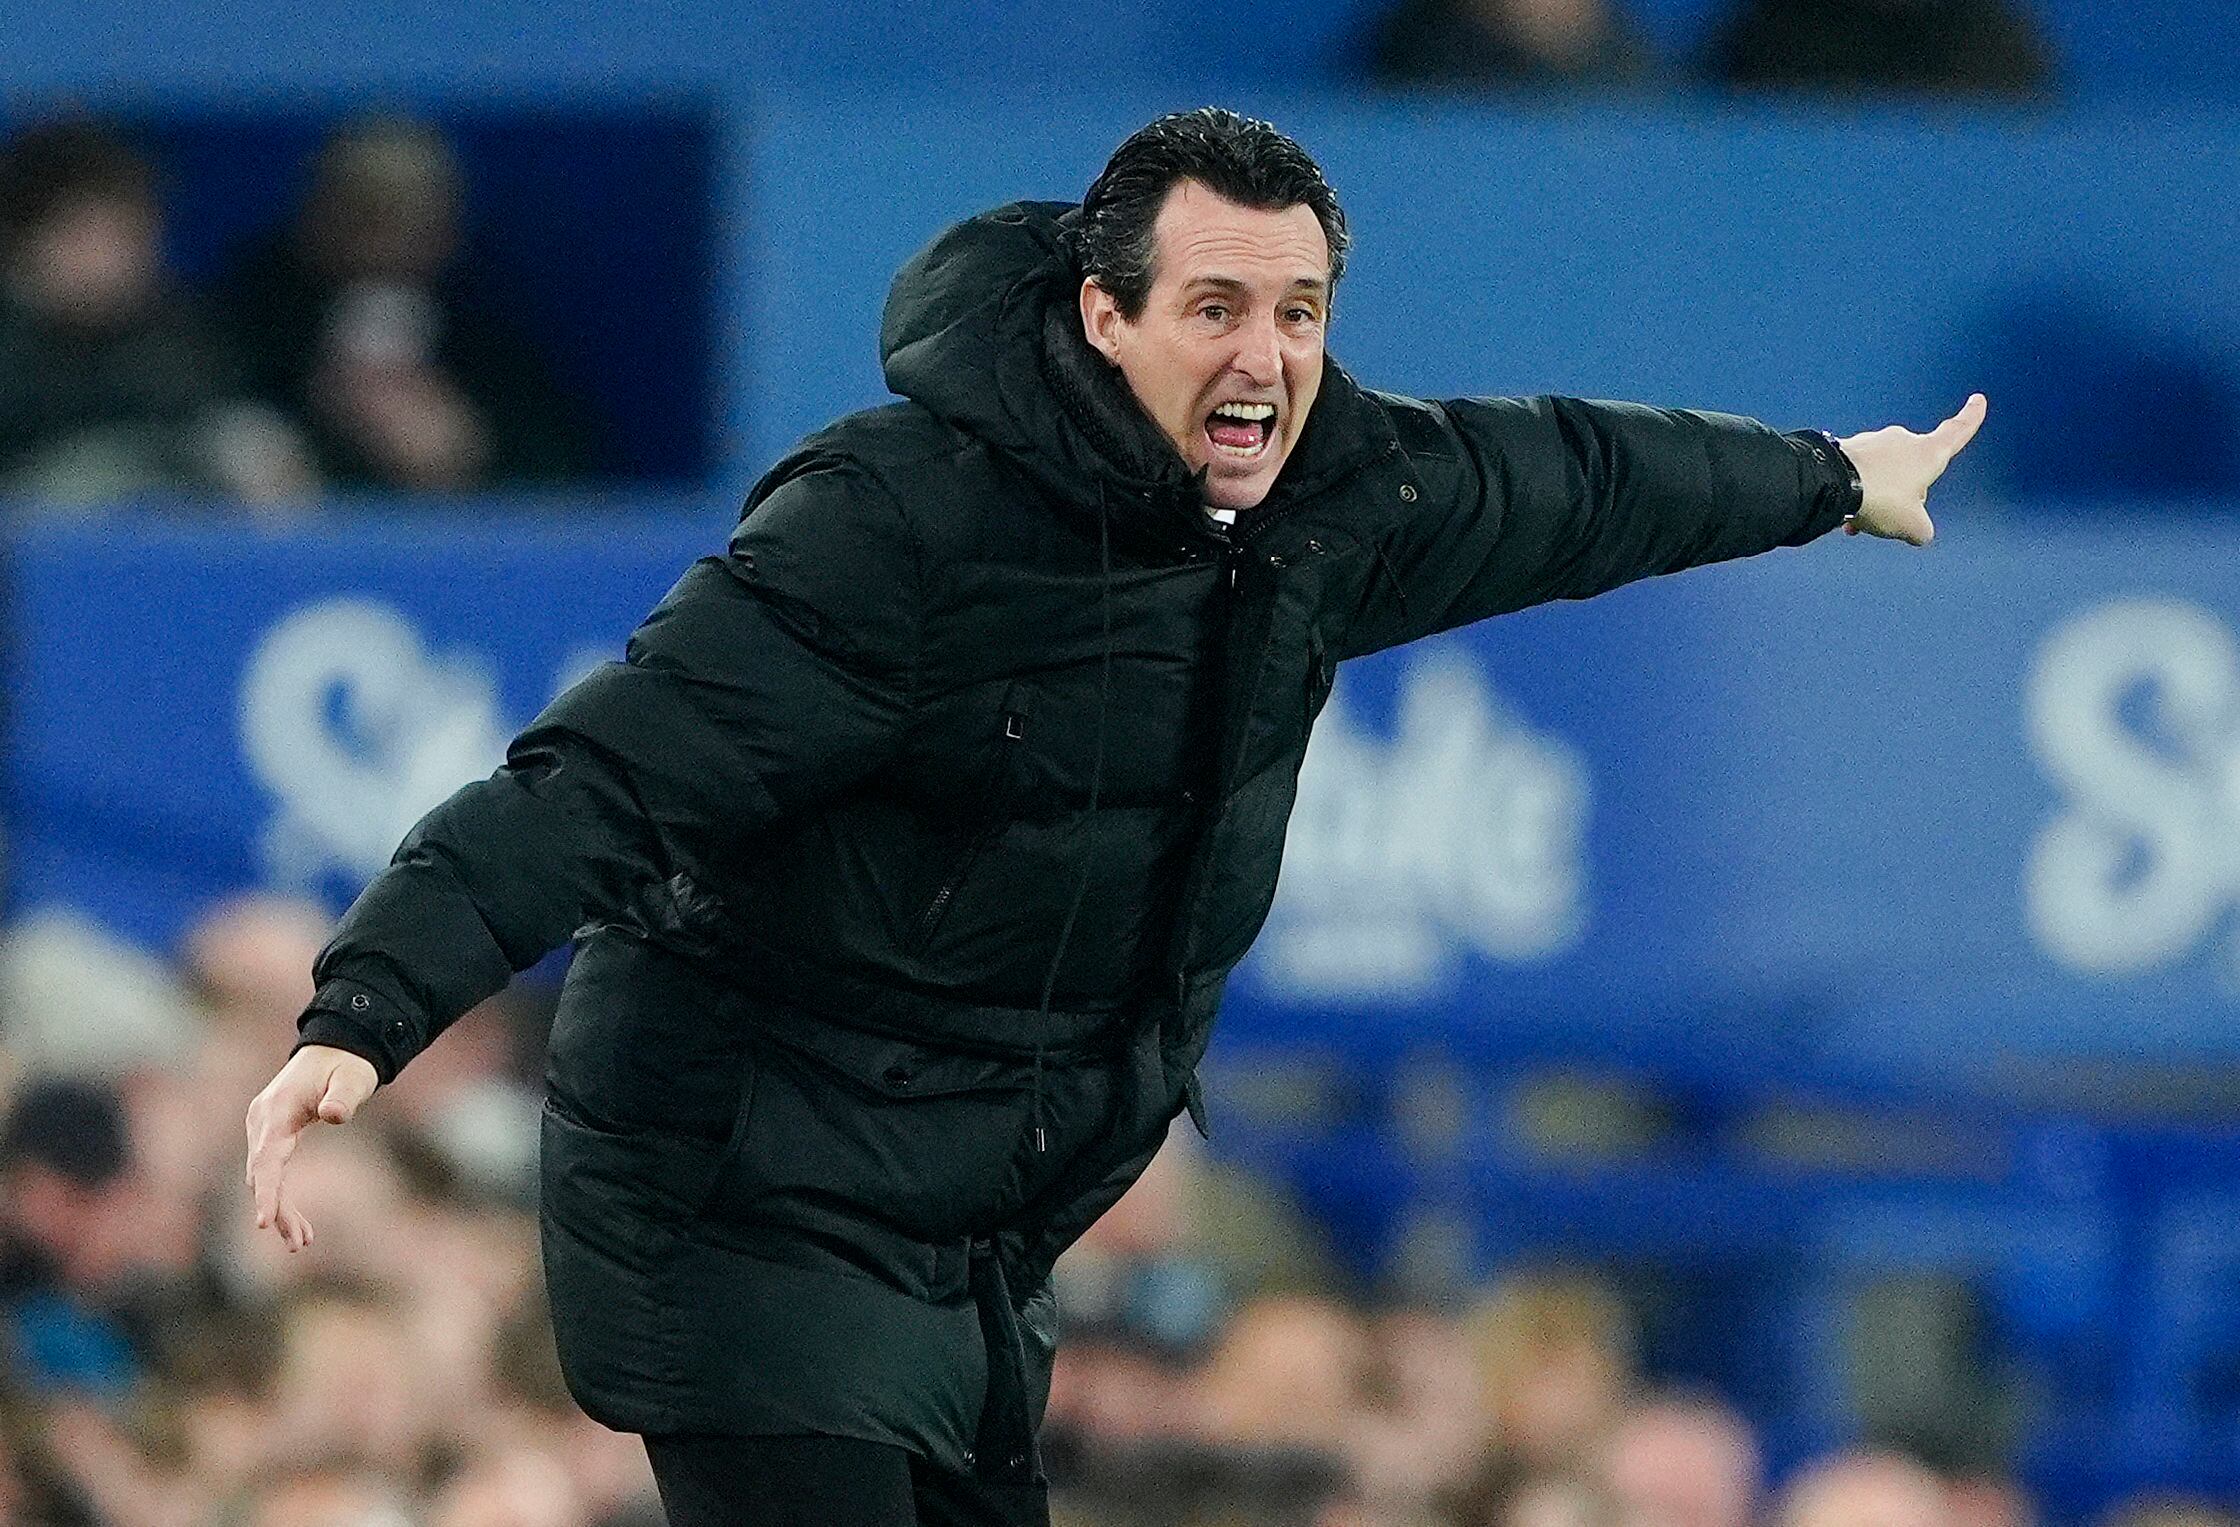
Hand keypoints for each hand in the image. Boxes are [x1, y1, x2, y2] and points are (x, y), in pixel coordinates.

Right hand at [244, 1045, 378, 1251]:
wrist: (335, 1046)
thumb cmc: (346, 1064)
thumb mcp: (352, 1077)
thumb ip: (344, 1096)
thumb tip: (334, 1115)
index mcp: (276, 1110)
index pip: (266, 1158)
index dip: (266, 1192)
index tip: (263, 1222)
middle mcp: (262, 1121)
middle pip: (263, 1174)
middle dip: (277, 1211)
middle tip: (299, 1244)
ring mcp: (263, 1128)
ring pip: (265, 1177)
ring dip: (281, 1209)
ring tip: (303, 1242)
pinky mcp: (271, 1134)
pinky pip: (272, 1170)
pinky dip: (282, 1195)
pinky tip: (299, 1223)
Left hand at [1837, 393, 1987, 546]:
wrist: (1830, 484)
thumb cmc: (1879, 498)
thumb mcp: (1911, 525)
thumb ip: (1922, 530)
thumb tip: (1919, 532)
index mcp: (1928, 453)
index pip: (1956, 432)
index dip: (1970, 418)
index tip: (1978, 401)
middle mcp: (1902, 441)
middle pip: (1912, 469)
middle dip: (1902, 493)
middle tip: (1888, 515)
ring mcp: (1874, 442)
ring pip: (1882, 474)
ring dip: (1876, 496)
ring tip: (1861, 517)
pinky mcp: (1848, 447)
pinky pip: (1859, 473)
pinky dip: (1856, 492)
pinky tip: (1844, 511)